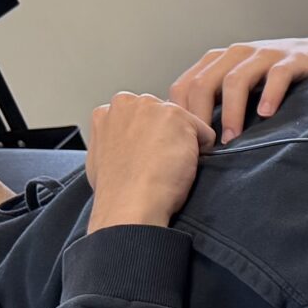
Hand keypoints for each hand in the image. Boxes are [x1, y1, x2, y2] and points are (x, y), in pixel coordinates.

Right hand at [84, 93, 213, 230]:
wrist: (130, 204)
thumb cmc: (117, 191)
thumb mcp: (102, 158)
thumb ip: (115, 141)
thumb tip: (126, 146)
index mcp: (106, 112)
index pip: (140, 119)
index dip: (147, 142)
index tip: (144, 159)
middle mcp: (127, 102)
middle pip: (161, 117)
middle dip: (165, 137)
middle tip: (158, 164)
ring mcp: (152, 107)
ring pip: (182, 123)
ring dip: (182, 143)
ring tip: (169, 167)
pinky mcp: (177, 116)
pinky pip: (205, 133)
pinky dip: (202, 151)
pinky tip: (182, 167)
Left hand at [167, 36, 307, 140]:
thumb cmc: (276, 78)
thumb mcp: (242, 86)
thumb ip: (218, 101)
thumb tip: (192, 137)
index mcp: (218, 61)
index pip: (185, 86)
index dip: (181, 115)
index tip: (186, 144)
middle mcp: (237, 54)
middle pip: (204, 83)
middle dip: (201, 117)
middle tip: (205, 148)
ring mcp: (264, 54)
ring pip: (236, 80)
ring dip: (231, 112)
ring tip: (233, 140)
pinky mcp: (293, 59)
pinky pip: (277, 75)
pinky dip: (269, 95)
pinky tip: (266, 115)